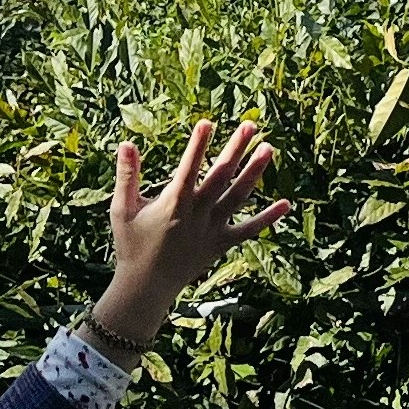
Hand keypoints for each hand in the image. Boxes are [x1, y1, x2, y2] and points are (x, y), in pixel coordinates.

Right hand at [88, 118, 290, 355]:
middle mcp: (197, 214)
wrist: (146, 286)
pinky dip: (267, 219)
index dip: (197, 146)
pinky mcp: (221, 243)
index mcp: (173, 204)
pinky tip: (286, 205)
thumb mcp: (123, 209)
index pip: (187, 169)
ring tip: (268, 148)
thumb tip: (126, 143)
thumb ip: (127, 176)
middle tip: (250, 125)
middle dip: (235, 149)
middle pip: (220, 177)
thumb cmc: (131, 244)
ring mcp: (212, 229)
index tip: (207, 122)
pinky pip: (248, 230)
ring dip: (254, 173)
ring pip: (238, 197)